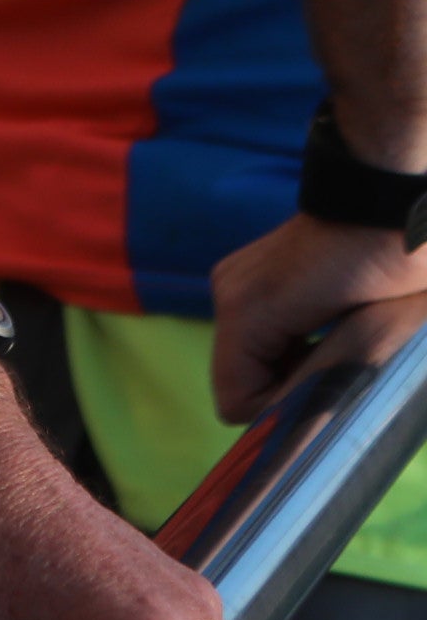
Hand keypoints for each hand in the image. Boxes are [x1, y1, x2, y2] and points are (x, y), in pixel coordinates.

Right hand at [210, 213, 426, 421]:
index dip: (282, 413)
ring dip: (292, 368)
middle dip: (287, 389)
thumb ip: (321, 377)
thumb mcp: (363, 331)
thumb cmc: (385, 264)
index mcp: (244, 311)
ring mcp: (236, 281)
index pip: (236, 400)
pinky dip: (290, 345)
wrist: (391, 201)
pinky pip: (260, 333)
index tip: (331, 398)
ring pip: (252, 358)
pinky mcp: (251, 274)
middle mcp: (228, 295)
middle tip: (342, 375)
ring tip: (339, 351)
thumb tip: (307, 418)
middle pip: (241, 379)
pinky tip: (325, 331)